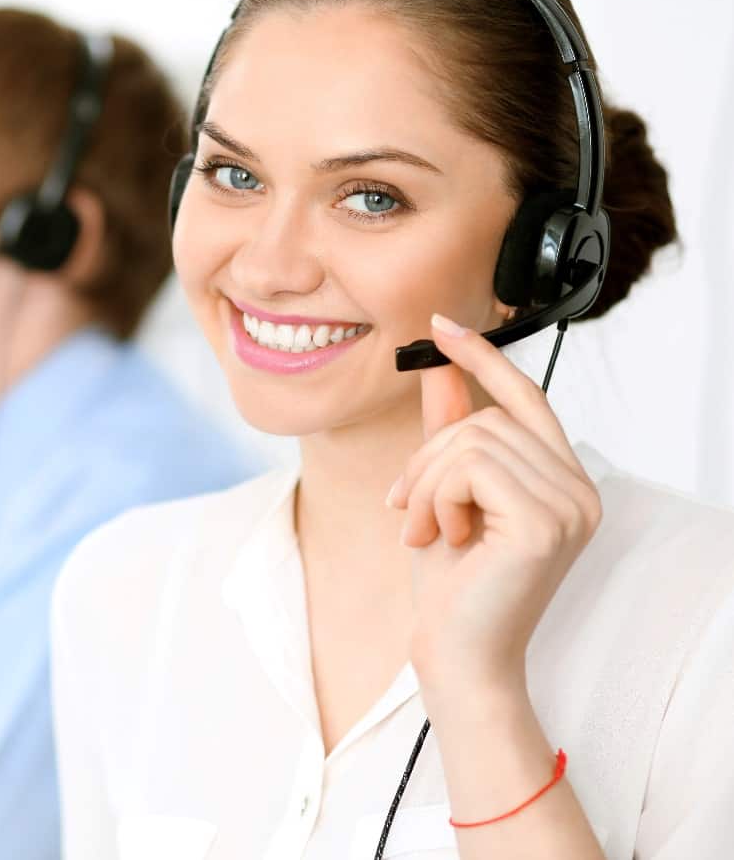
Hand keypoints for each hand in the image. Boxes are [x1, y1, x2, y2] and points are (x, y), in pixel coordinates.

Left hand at [387, 314, 601, 694]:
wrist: (455, 655)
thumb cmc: (450, 584)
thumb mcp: (440, 494)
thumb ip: (445, 431)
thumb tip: (438, 365)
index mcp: (561, 481)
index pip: (527, 398)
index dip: (485, 358)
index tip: (441, 325)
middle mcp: (579, 489)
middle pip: (486, 417)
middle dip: (427, 457)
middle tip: (402, 506)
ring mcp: (571, 505)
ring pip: (472, 438)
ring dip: (424, 482)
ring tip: (419, 529)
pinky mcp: (546, 522)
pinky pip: (470, 467)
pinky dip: (434, 497)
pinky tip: (436, 536)